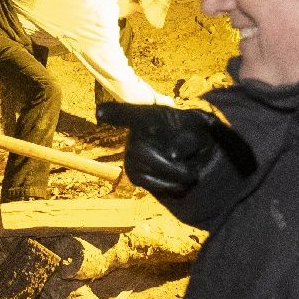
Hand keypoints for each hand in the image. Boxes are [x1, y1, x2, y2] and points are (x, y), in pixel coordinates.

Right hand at [96, 102, 255, 198]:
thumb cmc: (194, 136)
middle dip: (168, 167)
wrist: (194, 157)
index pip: (129, 113)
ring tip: (189, 174)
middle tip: (192, 174)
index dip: (114, 113)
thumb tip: (172, 154)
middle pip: (142, 152)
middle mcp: (135, 133)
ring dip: (171, 176)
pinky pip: (146, 182)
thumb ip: (188, 138)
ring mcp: (131, 154)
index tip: (100, 113)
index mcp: (150, 116)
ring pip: (144, 169)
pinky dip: (165, 185)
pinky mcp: (133, 173)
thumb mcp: (198, 132)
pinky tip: (178, 182)